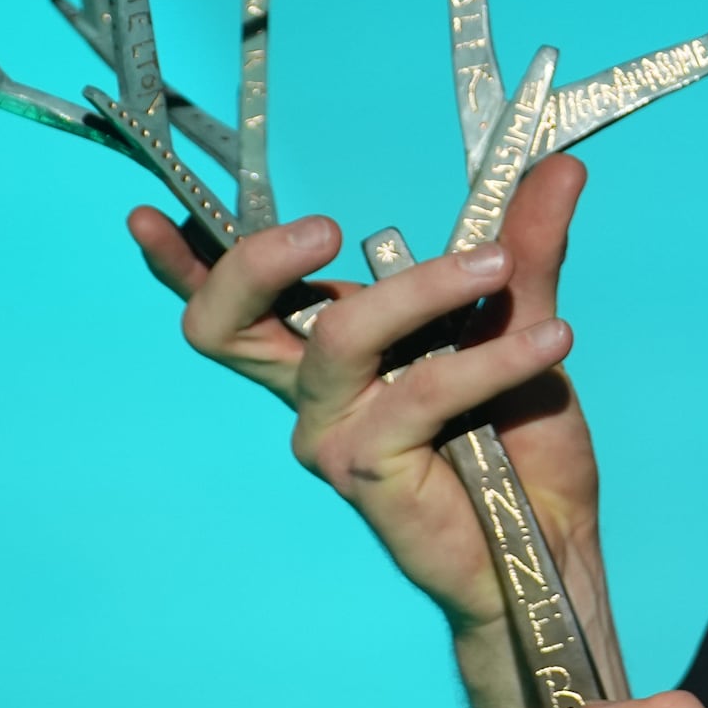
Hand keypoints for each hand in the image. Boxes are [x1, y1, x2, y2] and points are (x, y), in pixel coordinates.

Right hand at [124, 155, 600, 642]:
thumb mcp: (522, 319)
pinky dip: (490, 357)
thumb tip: (560, 165)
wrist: (555, 542)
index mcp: (331, 347)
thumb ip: (527, 246)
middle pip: (224, 325)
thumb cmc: (523, 439)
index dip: (179, 262)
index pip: (233, 302)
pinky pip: (421, 389)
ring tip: (499, 267)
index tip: (146, 214)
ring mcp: (331, 431)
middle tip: (326, 227)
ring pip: (340, 336)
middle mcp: (313, 389)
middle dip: (254, 261)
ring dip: (425, 287)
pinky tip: (549, 342)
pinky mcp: (366, 468)